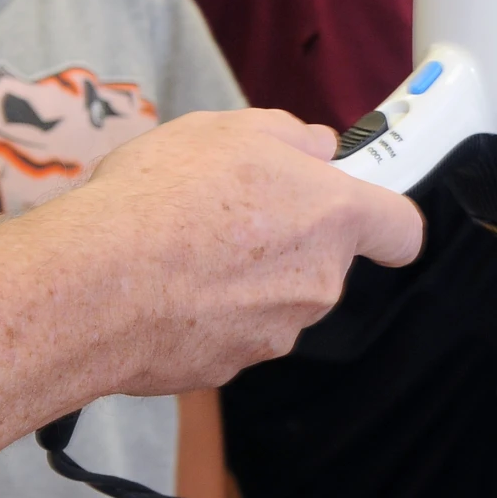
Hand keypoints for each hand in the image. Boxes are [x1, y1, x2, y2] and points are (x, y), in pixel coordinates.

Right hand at [74, 107, 424, 394]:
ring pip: (273, 297)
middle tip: (227, 206)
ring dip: (241, 275)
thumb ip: (290, 137)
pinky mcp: (226, 368)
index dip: (382, 214)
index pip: (400, 230)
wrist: (95, 285)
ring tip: (181, 243)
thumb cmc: (163, 197)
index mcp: (333, 218)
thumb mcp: (229, 129)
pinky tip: (160, 285)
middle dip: (285, 236)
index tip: (355, 201)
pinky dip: (204, 311)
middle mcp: (317, 284)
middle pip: (323, 260)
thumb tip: (316, 149)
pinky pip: (227, 330)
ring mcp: (274, 333)